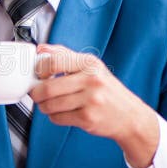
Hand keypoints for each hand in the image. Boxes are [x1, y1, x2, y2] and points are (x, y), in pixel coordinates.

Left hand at [29, 44, 159, 167]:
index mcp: (90, 64)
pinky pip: (57, 118)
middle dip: (36, 93)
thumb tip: (41, 49)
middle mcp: (91, 80)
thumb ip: (65, 55)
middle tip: (37, 94)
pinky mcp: (87, 118)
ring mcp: (90, 100)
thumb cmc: (108, 91)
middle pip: (48, 87)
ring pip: (50, 105)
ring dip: (44, 107)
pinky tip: (63, 113)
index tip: (38, 75)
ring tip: (50, 104)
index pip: (54, 61)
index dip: (39, 70)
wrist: (130, 116)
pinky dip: (54, 117)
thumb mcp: (92, 67)